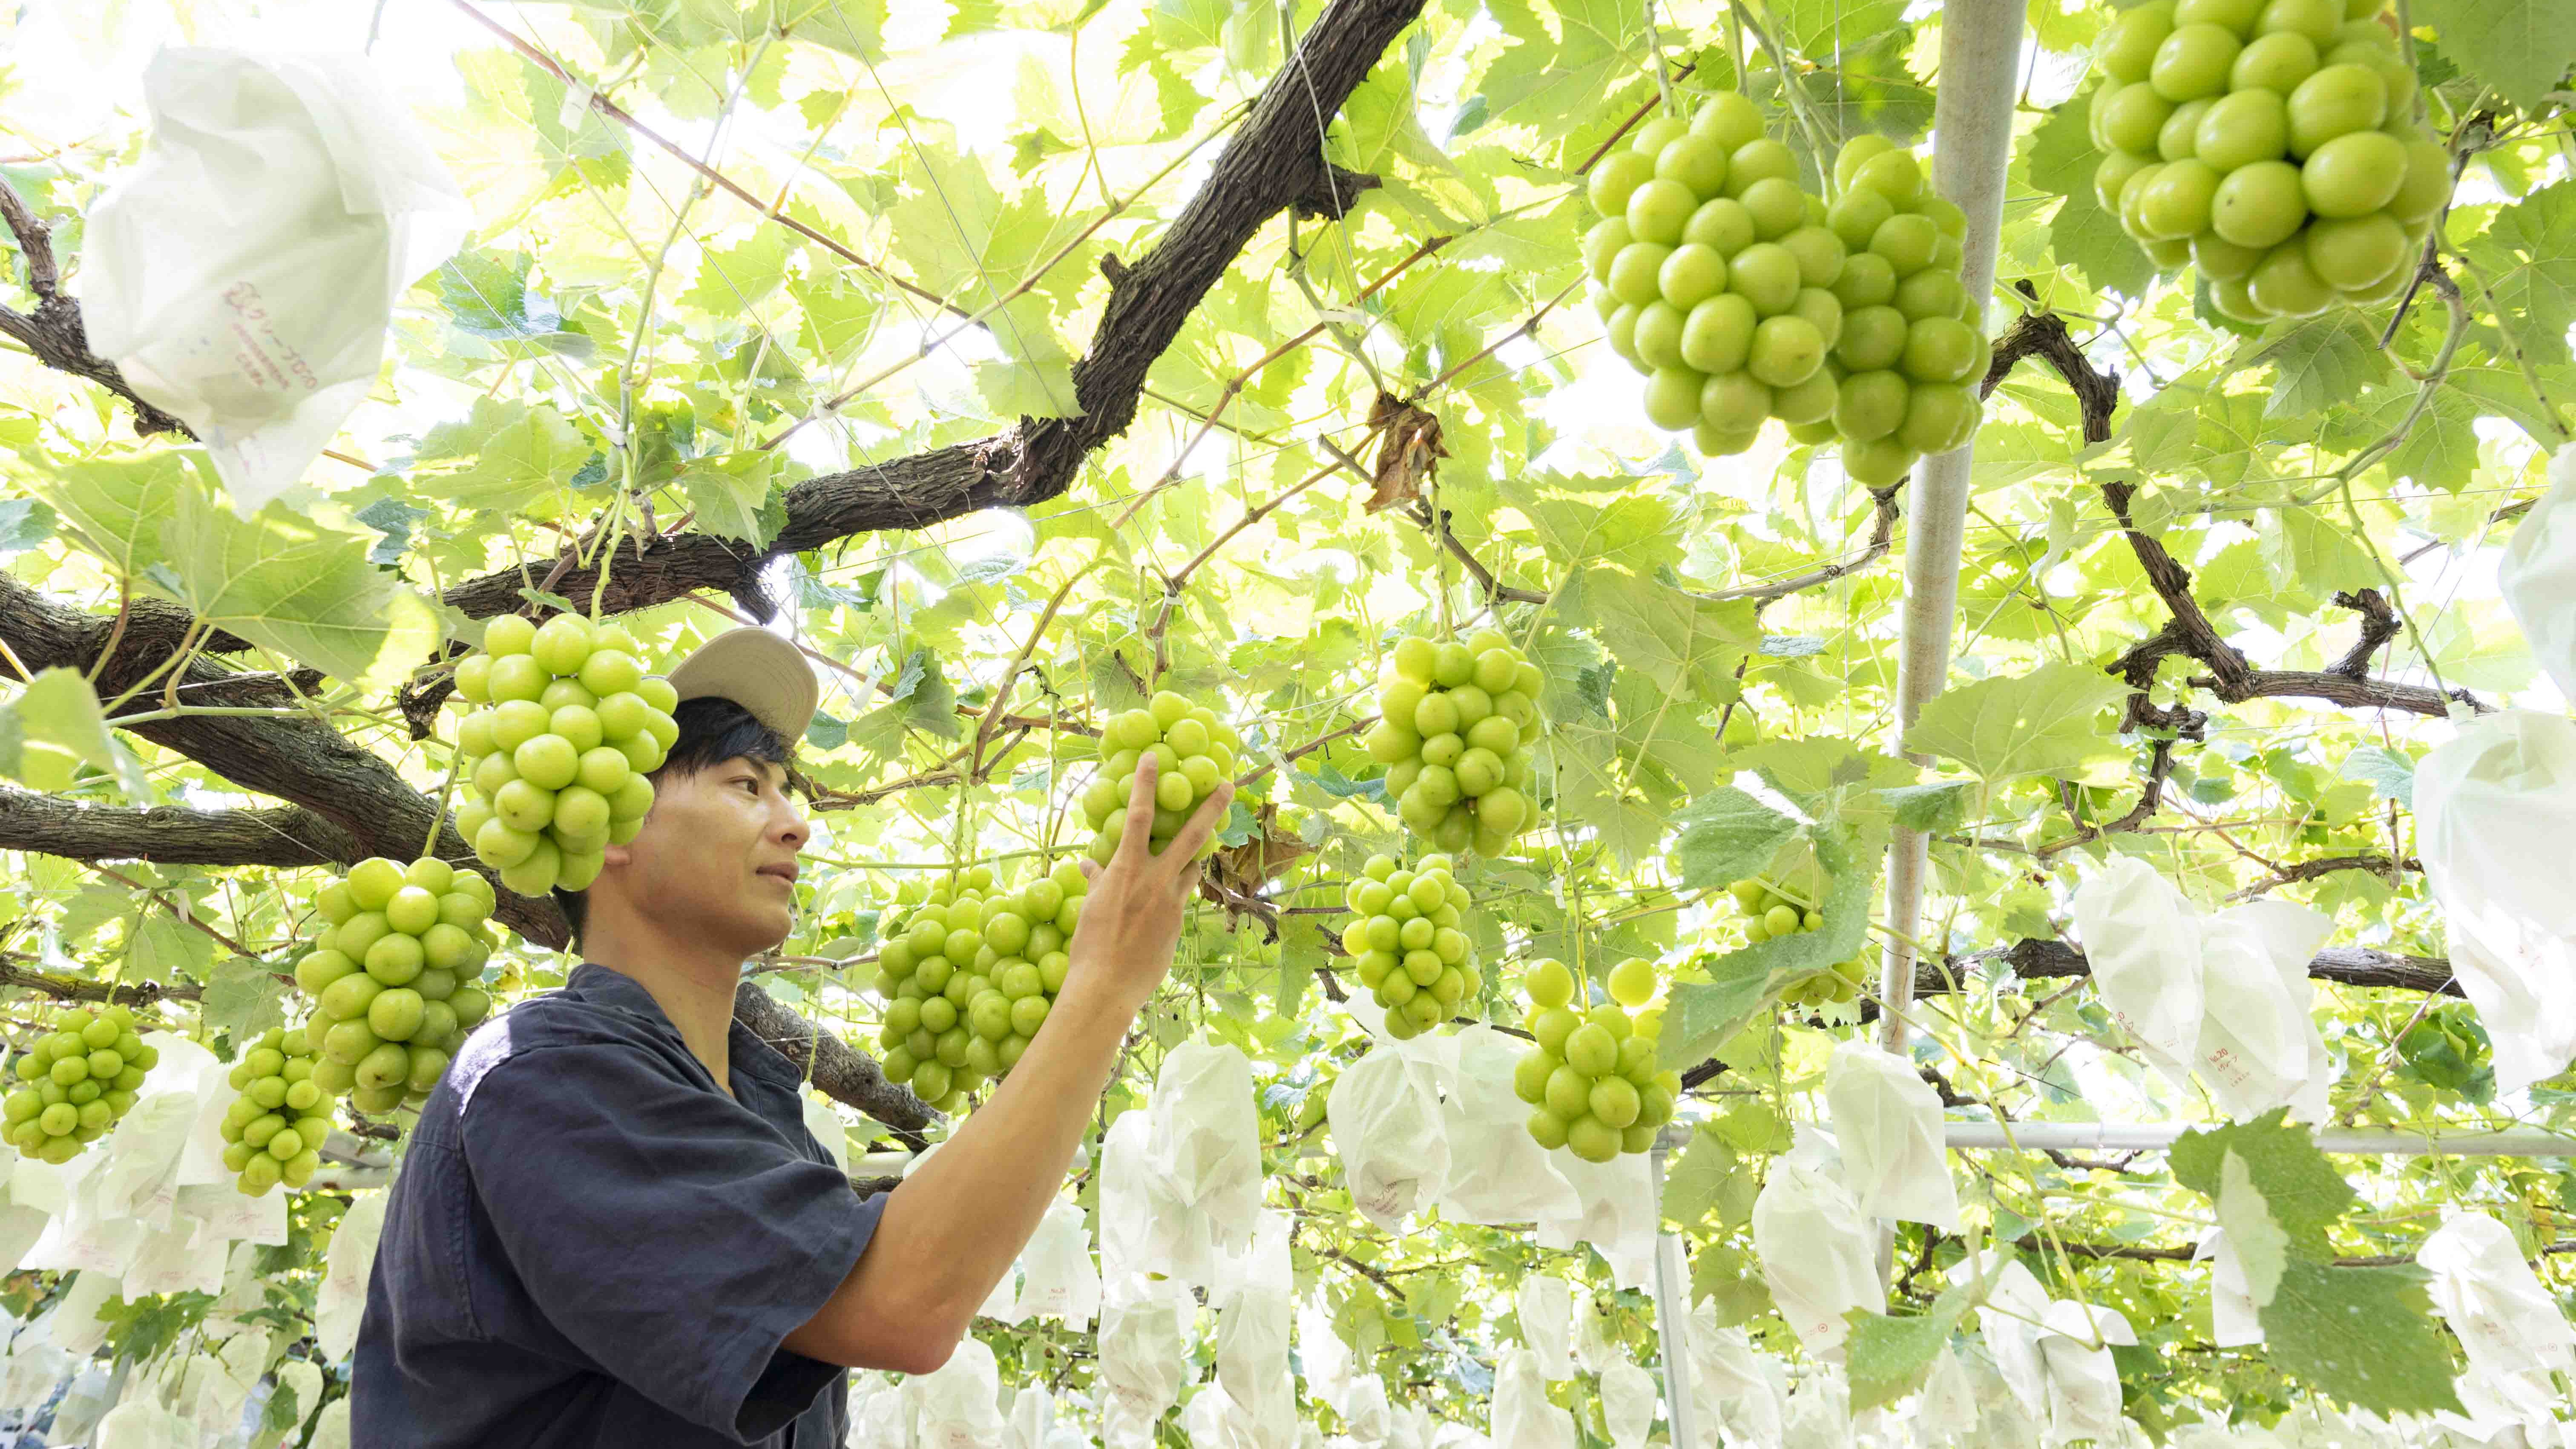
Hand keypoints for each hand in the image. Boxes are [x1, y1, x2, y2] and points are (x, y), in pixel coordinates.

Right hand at [1063, 755, 1233, 1014]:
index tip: (1155, 756)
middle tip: (1229, 783)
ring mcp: (1172, 903)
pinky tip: (1160, 909)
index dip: (1147, 783)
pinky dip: (1173, 896)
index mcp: (1127, 870)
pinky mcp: (1179, 926)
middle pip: (1191, 835)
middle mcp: (1155, 881)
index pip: (1140, 816)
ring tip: (1189, 853)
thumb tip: (1087, 863)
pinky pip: (1180, 901)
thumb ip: (1096, 881)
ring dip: (1191, 859)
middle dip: (1212, 807)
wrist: (1106, 988)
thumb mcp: (1090, 908)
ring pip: (1192, 869)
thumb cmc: (1089, 947)